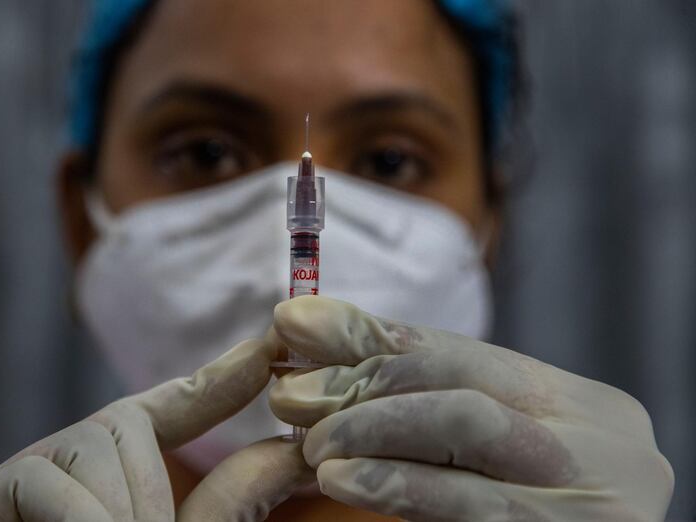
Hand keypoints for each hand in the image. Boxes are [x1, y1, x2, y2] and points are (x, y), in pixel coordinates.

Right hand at [0, 337, 312, 521]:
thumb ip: (230, 502)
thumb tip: (295, 452)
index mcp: (123, 481)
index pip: (174, 409)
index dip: (221, 378)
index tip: (271, 348)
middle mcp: (72, 469)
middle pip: (125, 424)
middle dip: (151, 485)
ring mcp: (19, 484)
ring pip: (91, 444)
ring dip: (118, 510)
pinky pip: (42, 477)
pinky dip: (78, 515)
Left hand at [270, 296, 673, 520]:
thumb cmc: (542, 512)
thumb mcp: (498, 451)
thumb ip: (431, 404)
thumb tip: (322, 351)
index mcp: (576, 403)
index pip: (461, 351)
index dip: (369, 334)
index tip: (296, 321)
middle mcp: (594, 435)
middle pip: (461, 379)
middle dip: (363, 378)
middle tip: (291, 392)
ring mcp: (590, 489)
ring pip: (464, 425)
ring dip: (371, 425)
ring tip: (312, 442)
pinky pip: (471, 504)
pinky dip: (399, 485)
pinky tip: (344, 481)